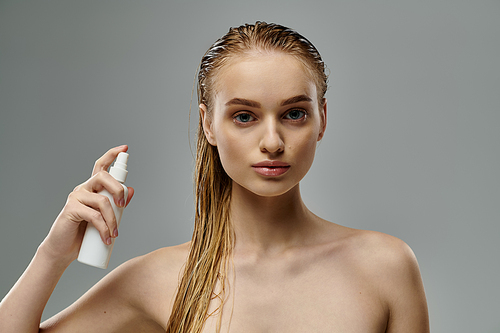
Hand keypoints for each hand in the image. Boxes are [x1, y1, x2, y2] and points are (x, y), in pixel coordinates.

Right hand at [40, 145, 134, 264]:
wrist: (63, 249)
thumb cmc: (85, 233)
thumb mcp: (105, 217)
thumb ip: (117, 204)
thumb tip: (130, 190)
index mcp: (92, 188)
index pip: (101, 166)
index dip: (112, 155)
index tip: (124, 148)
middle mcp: (84, 189)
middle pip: (104, 177)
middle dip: (118, 189)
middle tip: (122, 206)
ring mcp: (76, 198)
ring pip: (102, 200)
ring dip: (113, 219)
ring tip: (114, 234)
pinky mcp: (71, 209)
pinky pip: (94, 215)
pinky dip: (104, 228)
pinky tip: (107, 238)